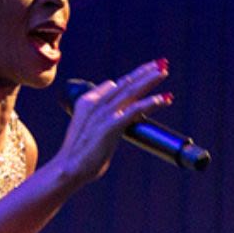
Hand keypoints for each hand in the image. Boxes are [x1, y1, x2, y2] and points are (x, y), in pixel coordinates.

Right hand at [51, 60, 171, 185]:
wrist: (69, 170)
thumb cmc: (82, 154)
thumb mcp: (90, 127)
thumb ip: (102, 114)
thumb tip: (114, 106)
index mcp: (89, 101)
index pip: (117, 85)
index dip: (135, 76)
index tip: (151, 69)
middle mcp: (96, 103)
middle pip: (125, 83)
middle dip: (145, 71)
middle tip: (162, 62)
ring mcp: (103, 114)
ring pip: (131, 91)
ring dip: (150, 80)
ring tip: (164, 72)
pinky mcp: (110, 126)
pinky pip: (133, 110)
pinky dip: (149, 103)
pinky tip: (163, 99)